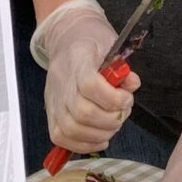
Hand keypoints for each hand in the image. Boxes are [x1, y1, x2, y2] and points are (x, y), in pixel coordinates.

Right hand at [35, 0, 134, 155]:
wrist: (67, 37)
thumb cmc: (92, 41)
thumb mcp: (112, 46)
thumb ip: (123, 67)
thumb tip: (131, 85)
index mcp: (77, 59)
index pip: (89, 85)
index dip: (112, 98)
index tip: (126, 97)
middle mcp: (61, 81)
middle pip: (81, 112)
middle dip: (110, 120)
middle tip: (122, 113)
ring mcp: (53, 99)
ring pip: (71, 129)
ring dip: (99, 134)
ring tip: (113, 125)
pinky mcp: (50, 112)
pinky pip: (60, 137)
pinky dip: (82, 145)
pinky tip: (100, 139)